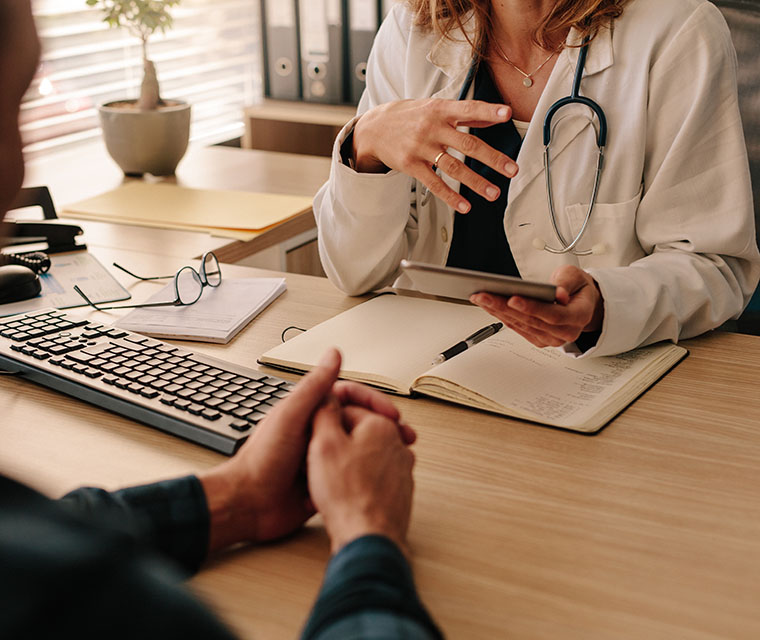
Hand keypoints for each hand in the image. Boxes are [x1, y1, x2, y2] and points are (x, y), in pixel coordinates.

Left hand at [198, 349, 405, 553]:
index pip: (350, 397)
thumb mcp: (292, 416)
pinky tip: (384, 476)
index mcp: (309, 412)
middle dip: (383, 426)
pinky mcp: (323, 481)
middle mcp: (317, 432)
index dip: (373, 401)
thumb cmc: (262, 459)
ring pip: (358, 447)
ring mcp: (321, 456)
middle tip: (405, 436)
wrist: (249, 505)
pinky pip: (351, 472)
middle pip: (358, 421)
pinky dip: (369, 472)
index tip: (390, 413)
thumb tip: (333, 353)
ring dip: (380, 449)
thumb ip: (314, 386)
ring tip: (401, 456)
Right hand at [307, 396, 416, 555]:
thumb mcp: (324, 444)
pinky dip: (356, 482)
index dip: (324, 422)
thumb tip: (327, 397)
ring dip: (344, 464)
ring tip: (327, 480)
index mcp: (381, 425)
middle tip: (317, 458)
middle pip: (357, 432)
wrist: (368, 538)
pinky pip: (372, 478)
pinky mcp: (399, 491)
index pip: (348, 408)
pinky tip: (341, 495)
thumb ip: (325, 413)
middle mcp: (397, 444)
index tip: (313, 434)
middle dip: (336, 443)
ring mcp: (401, 469)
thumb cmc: (347, 495)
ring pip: (364, 456)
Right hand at [352, 98, 518, 213]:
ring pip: (453, 168)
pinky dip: (450, 197)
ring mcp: (420, 148)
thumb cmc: (409, 117)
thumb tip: (495, 117)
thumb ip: (465, 113)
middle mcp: (431, 128)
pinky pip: (434, 184)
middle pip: (466, 144)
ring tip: (494, 193)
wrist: (374, 129)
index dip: (488, 112)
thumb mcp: (435, 107)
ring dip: (475, 182)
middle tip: (511, 170)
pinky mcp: (411, 166)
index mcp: (440, 109)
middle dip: (491, 158)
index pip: (468, 109)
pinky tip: (465, 206)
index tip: (507, 114)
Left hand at [470, 265, 603, 347]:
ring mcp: (550, 338)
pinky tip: (487, 305)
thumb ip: (566, 283)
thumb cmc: (576, 287)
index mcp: (579, 316)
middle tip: (484, 295)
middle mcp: (565, 332)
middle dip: (504, 307)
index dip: (531, 308)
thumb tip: (558, 294)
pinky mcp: (538, 339)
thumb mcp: (575, 276)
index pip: (554, 315)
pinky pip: (517, 328)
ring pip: (520, 325)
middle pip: (531, 321)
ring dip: (497, 311)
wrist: (580, 301)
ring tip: (480, 297)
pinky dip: (500, 316)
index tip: (512, 298)